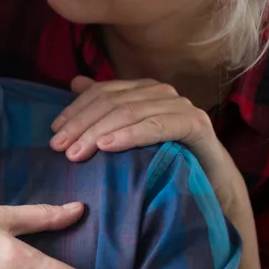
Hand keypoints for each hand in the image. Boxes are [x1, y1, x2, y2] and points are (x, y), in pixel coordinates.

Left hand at [50, 77, 234, 203]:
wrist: (213, 186)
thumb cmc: (167, 160)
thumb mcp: (130, 135)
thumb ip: (106, 107)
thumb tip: (75, 82)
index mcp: (143, 89)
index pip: (102, 92)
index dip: (76, 110)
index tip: (54, 132)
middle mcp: (160, 91)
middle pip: (112, 102)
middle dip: (81, 124)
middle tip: (59, 148)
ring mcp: (179, 105)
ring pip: (129, 112)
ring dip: (98, 131)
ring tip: (77, 152)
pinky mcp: (195, 123)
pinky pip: (156, 126)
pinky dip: (129, 135)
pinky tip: (107, 146)